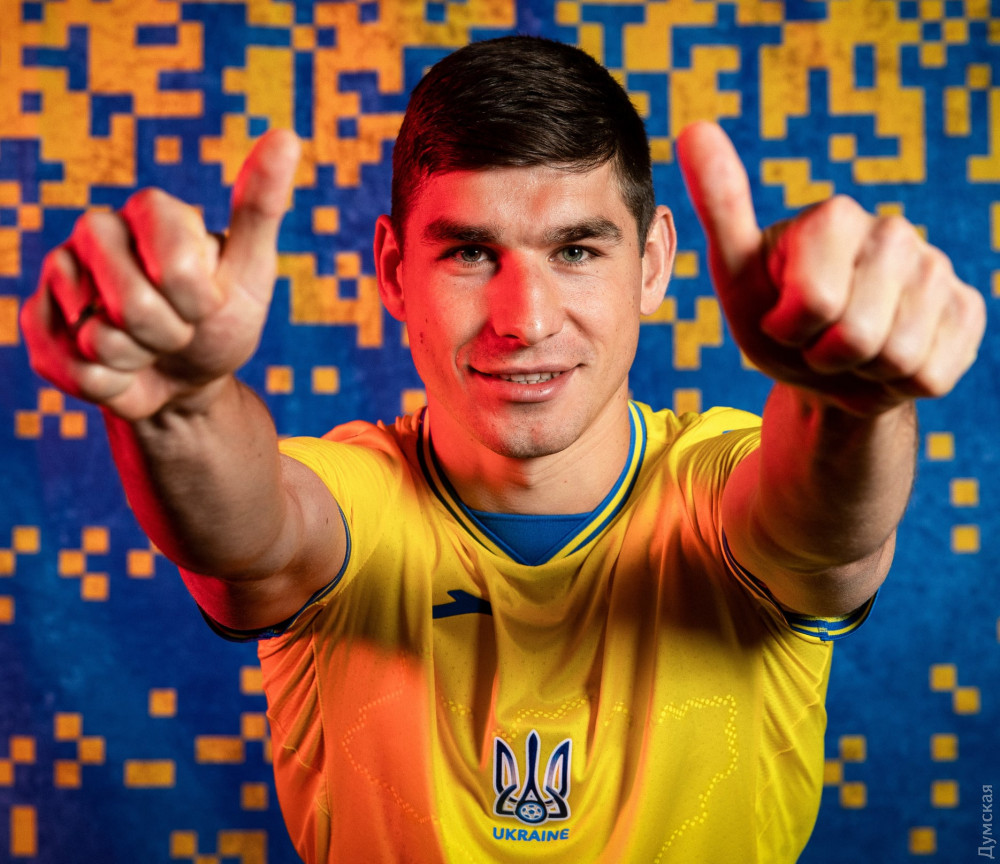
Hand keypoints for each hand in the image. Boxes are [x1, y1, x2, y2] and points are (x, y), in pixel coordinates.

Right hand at [20, 130, 300, 420]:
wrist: (188, 377)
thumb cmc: (223, 319)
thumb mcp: (251, 269)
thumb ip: (259, 205)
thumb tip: (286, 135)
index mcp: (149, 211)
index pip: (175, 267)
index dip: (199, 301)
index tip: (208, 301)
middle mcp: (97, 231)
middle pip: (131, 306)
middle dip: (168, 334)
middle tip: (178, 326)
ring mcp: (61, 276)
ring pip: (101, 342)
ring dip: (139, 359)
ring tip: (147, 344)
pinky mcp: (37, 325)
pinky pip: (80, 372)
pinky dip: (113, 384)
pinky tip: (118, 365)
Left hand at [676, 122, 985, 415]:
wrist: (822, 371)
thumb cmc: (773, 319)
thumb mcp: (735, 274)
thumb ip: (719, 206)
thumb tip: (693, 126)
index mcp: (836, 217)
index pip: (814, 301)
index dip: (789, 329)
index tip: (782, 319)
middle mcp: (895, 233)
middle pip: (859, 336)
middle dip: (826, 356)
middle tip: (816, 341)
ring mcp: (937, 272)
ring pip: (899, 357)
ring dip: (861, 373)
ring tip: (849, 353)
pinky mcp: (966, 313)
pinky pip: (932, 373)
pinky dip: (898, 384)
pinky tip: (887, 363)